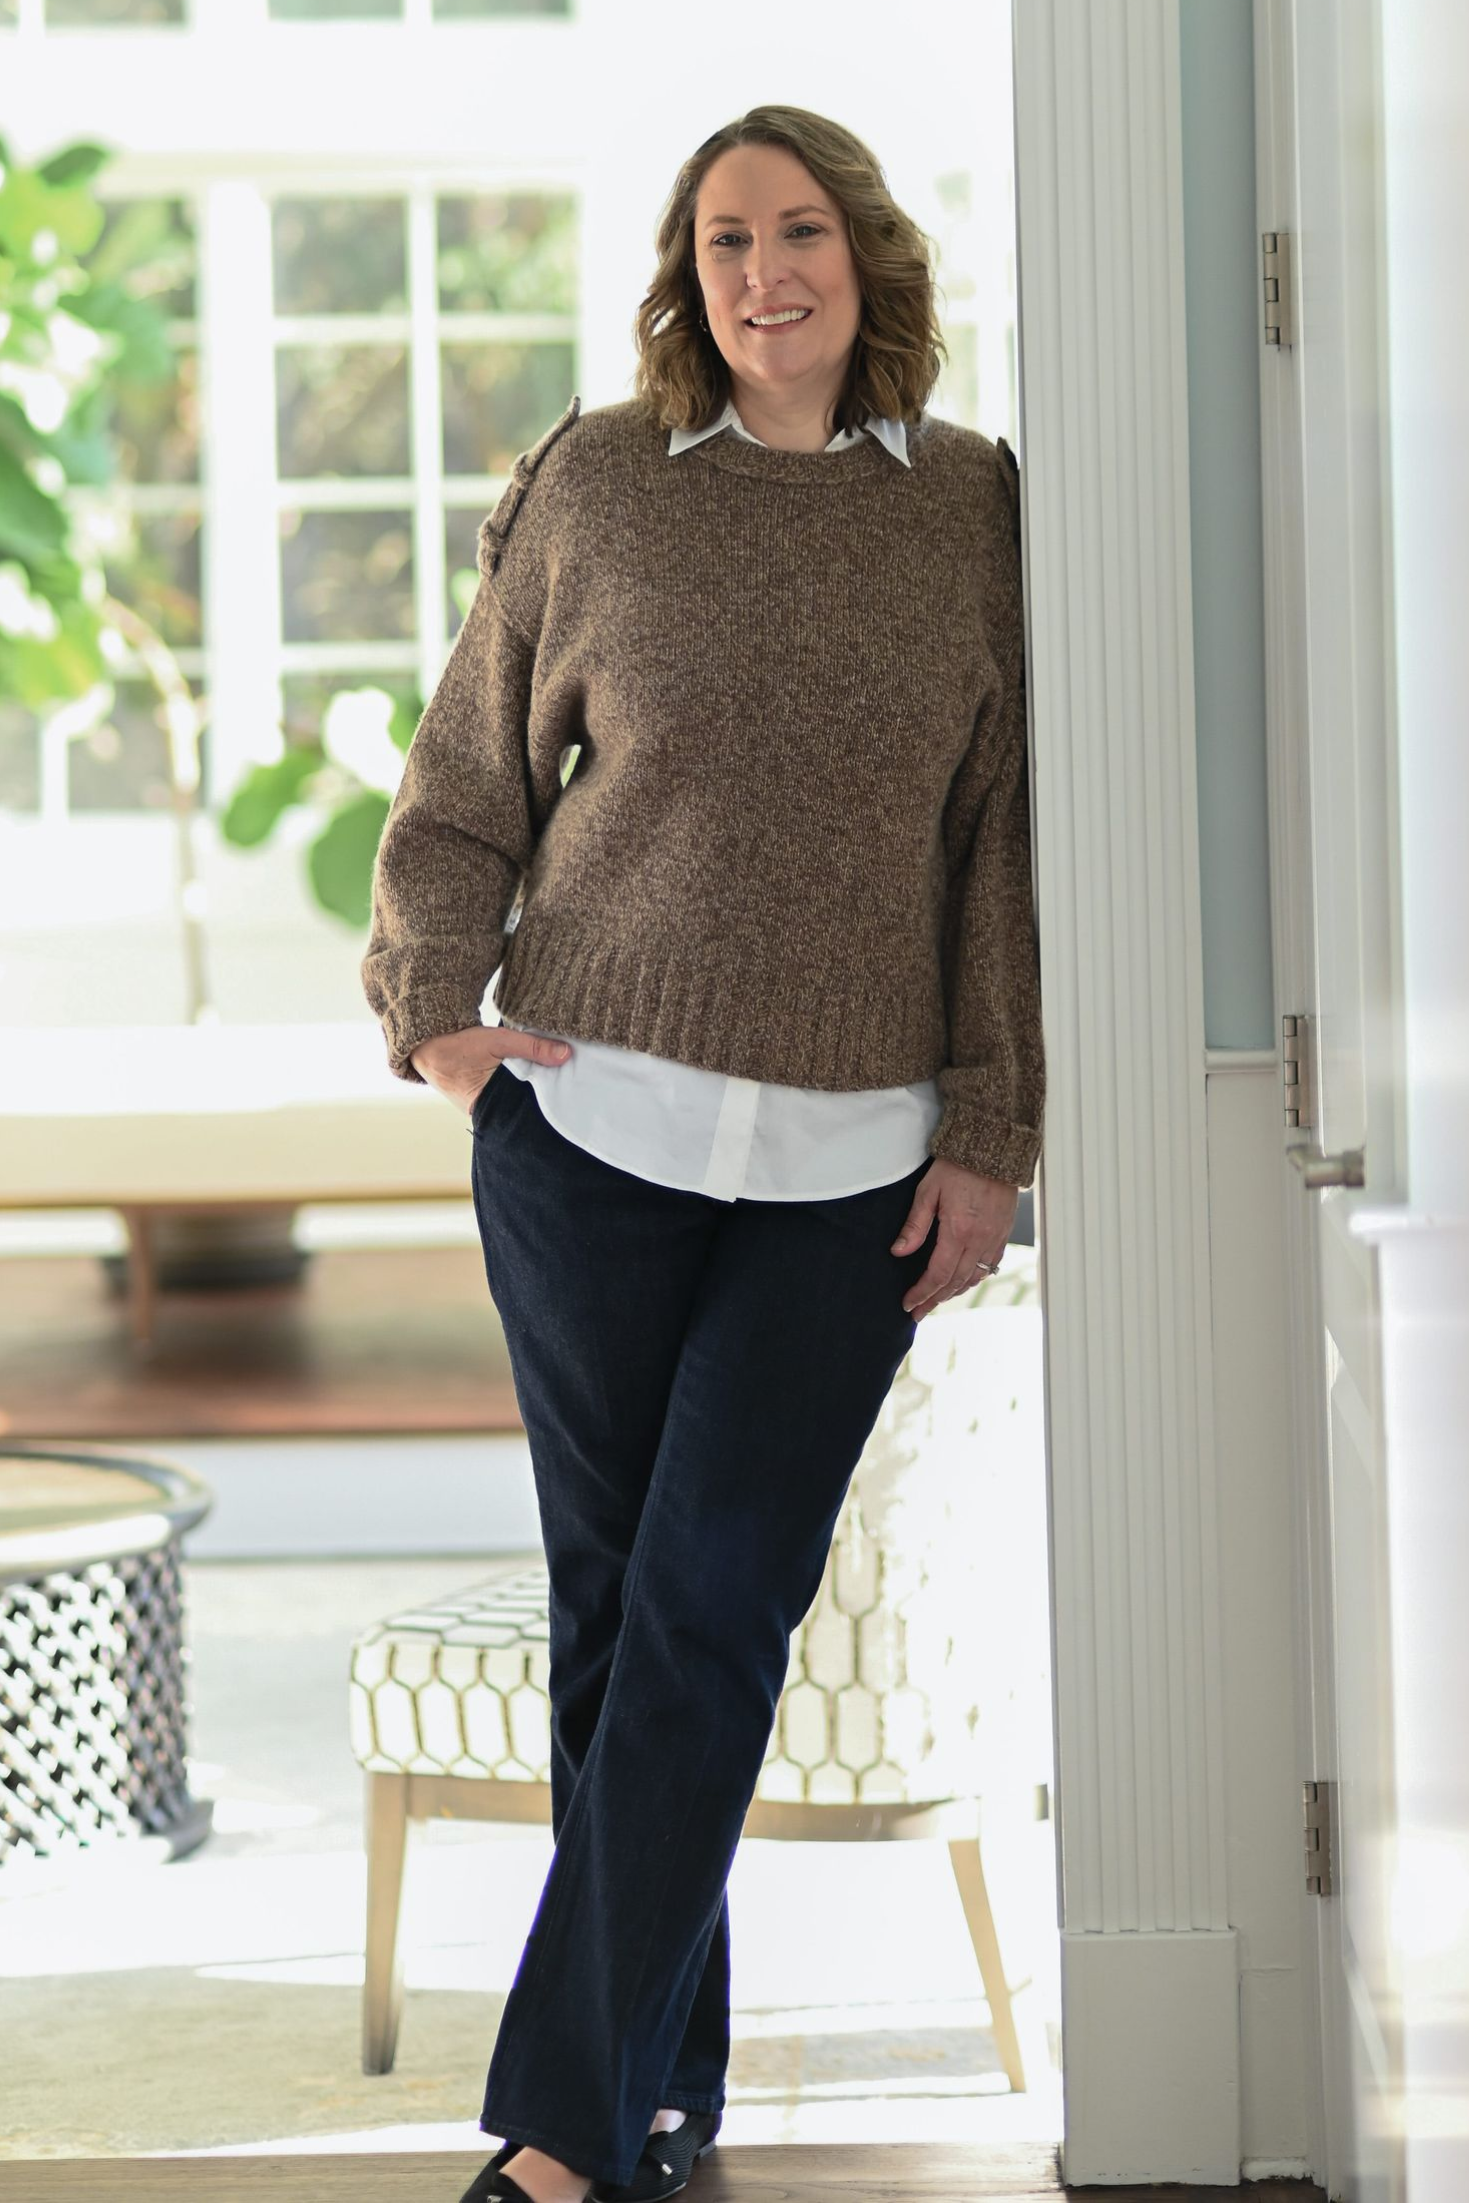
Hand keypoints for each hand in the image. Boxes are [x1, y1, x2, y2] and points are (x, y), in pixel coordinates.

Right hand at [410, 1025, 571, 1119]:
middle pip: (524, 1108)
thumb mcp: (498, 1041)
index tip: (567, 1093)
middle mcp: (487, 1114)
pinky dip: (521, 1085)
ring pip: (517, 1100)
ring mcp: (485, 1108)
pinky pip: (509, 1094)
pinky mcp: (484, 1098)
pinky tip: (537, 1076)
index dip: (547, 1102)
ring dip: (532, 1089)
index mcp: (488, 1109)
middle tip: (565, 1084)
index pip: (527, 1112)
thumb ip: (532, 1047)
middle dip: (542, 1097)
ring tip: (554, 1080)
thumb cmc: (458, 1045)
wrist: (427, 1043)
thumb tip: (566, 1054)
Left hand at [891, 1156, 1017, 1319]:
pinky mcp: (1004, 1232)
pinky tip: (963, 1282)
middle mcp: (980, 1240)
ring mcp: (995, 1238)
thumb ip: (914, 1225)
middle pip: (955, 1282)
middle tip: (917, 1312)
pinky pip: (990, 1265)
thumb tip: (898, 1252)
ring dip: (954, 1292)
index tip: (907, 1304)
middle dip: (934, 1300)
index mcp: (959, 1231)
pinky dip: (974, 1278)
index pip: (938, 1274)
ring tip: (936, 1300)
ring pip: (974, 1277)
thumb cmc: (958, 1166)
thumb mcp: (928, 1191)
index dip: (922, 1292)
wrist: (993, 1149)